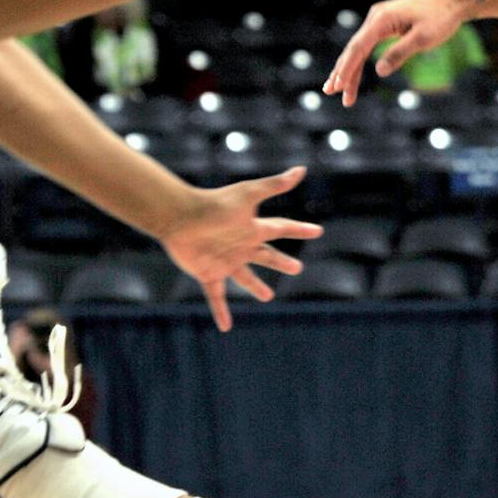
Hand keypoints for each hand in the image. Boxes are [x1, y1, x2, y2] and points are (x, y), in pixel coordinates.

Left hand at [156, 166, 322, 331]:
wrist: (179, 216)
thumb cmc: (214, 203)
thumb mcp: (249, 194)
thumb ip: (275, 184)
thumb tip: (301, 170)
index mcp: (253, 228)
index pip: (282, 228)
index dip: (300, 230)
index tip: (317, 231)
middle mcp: (242, 245)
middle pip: (267, 255)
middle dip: (281, 262)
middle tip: (297, 268)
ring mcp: (226, 261)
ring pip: (245, 277)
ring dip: (256, 287)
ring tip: (268, 297)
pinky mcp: (209, 274)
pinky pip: (217, 296)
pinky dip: (221, 312)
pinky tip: (226, 327)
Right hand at [324, 0, 465, 105]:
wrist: (451, 1)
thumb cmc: (440, 19)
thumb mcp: (423, 39)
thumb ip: (400, 53)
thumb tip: (379, 71)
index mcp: (382, 20)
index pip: (358, 47)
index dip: (347, 68)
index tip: (339, 85)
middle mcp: (376, 18)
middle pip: (354, 49)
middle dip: (342, 72)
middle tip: (330, 92)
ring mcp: (379, 20)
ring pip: (358, 48)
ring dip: (348, 68)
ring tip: (338, 90)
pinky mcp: (385, 24)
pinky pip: (367, 45)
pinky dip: (359, 60)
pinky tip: (353, 74)